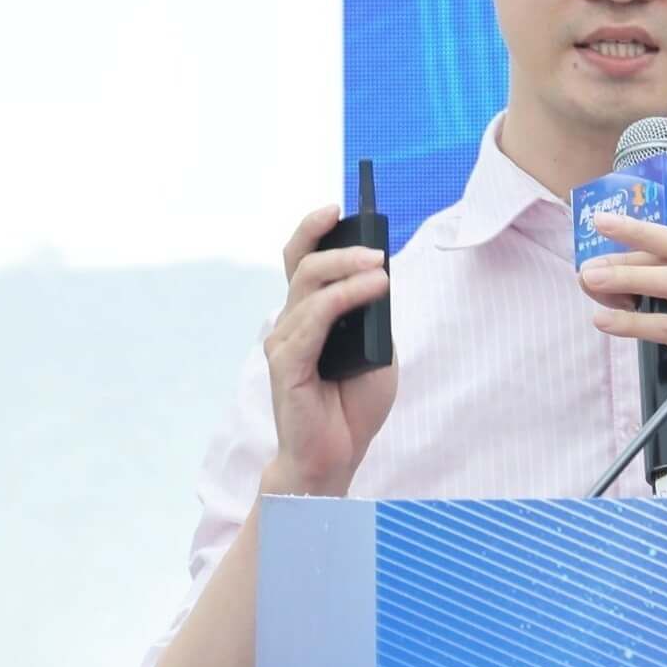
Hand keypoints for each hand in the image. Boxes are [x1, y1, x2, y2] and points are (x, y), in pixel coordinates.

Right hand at [261, 205, 396, 496]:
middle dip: (336, 244)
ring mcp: (286, 341)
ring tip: (381, 268)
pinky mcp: (287, 362)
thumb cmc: (352, 408)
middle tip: (374, 246)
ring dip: (347, 270)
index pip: (303, 262)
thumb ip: (373, 319)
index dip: (314, 230)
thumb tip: (379, 279)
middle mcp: (291, 323)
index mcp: (309, 317)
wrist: (335, 458)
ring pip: (309, 286)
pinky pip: (312, 319)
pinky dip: (343, 298)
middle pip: (302, 264)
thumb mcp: (378, 353)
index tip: (339, 207)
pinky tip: (372, 290)